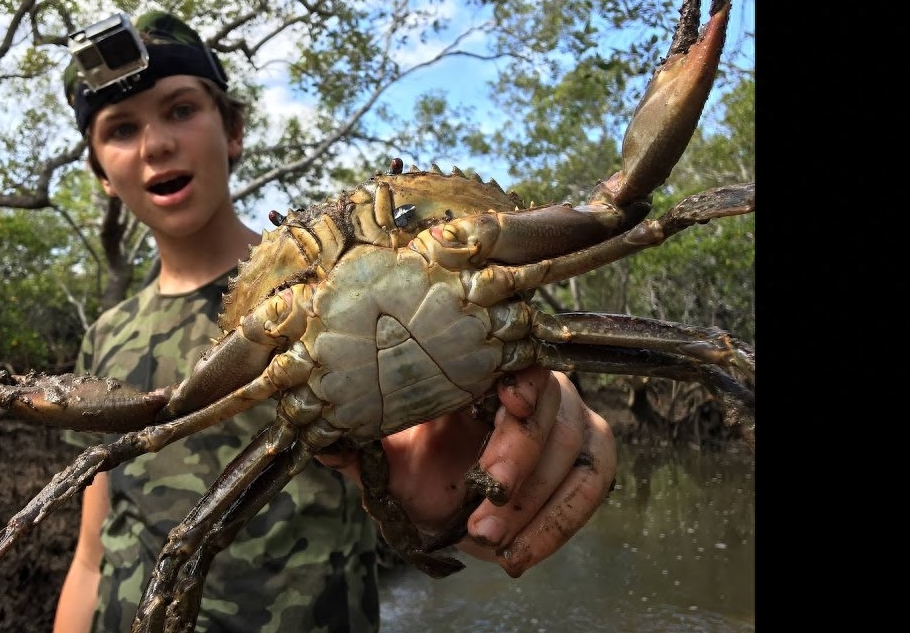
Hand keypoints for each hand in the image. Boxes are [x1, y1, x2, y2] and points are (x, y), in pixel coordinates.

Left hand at [320, 366, 615, 576]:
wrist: (443, 502)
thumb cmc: (417, 463)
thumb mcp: (383, 454)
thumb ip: (356, 444)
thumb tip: (319, 439)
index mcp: (481, 367)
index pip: (515, 355)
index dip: (520, 376)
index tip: (507, 400)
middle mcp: (532, 384)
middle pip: (549, 406)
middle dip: (518, 458)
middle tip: (483, 500)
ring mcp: (567, 417)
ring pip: (575, 449)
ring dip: (534, 502)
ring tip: (487, 538)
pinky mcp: (588, 455)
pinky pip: (591, 485)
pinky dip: (557, 524)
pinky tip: (518, 553)